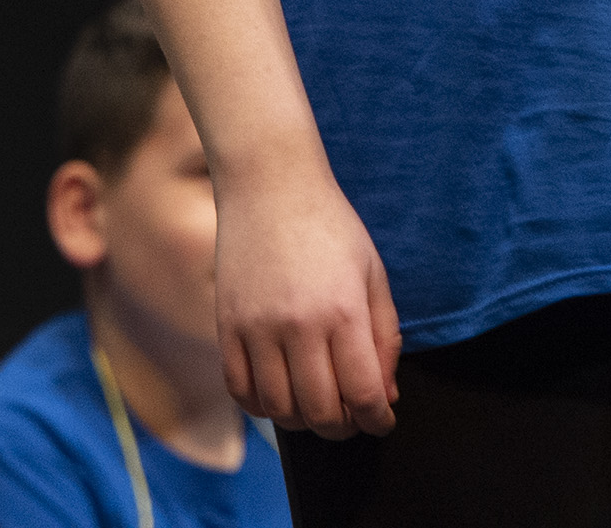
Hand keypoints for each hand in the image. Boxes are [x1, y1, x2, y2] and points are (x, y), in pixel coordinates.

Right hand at [214, 158, 400, 438]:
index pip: (364, 395)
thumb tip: (384, 396)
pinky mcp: (227, 324)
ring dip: (302, 421)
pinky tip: (278, 393)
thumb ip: (384, 338)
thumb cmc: (330, 226)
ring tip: (314, 404)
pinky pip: (240, 389)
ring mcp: (257, 327)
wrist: (270, 183)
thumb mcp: (372, 274)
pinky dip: (261, 406)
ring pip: (279, 409)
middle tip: (349, 417)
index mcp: (343, 311)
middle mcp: (299, 325)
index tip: (381, 420)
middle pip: (320, 413)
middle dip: (342, 428)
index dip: (378, 420)